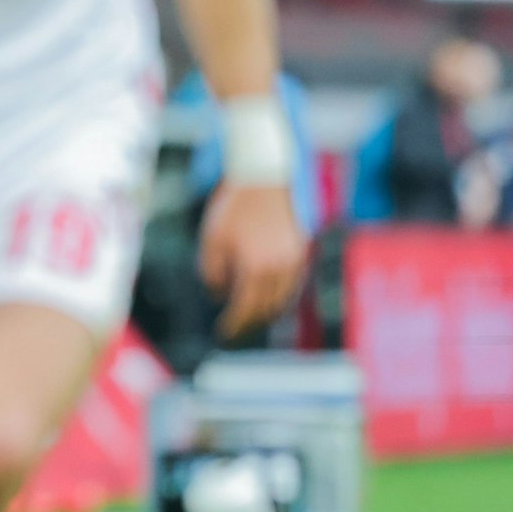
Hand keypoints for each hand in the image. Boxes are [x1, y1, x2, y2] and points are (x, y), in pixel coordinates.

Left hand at [198, 184, 306, 339]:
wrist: (263, 178)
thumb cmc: (233, 209)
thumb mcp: (212, 241)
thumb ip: (213, 273)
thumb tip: (220, 295)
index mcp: (255, 268)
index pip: (245, 309)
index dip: (233, 324)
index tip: (223, 333)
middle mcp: (278, 269)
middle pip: (265, 309)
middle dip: (249, 322)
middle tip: (235, 328)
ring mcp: (293, 261)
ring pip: (282, 300)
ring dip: (265, 312)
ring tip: (249, 316)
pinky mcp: (300, 251)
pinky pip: (292, 284)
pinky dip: (279, 296)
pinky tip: (266, 296)